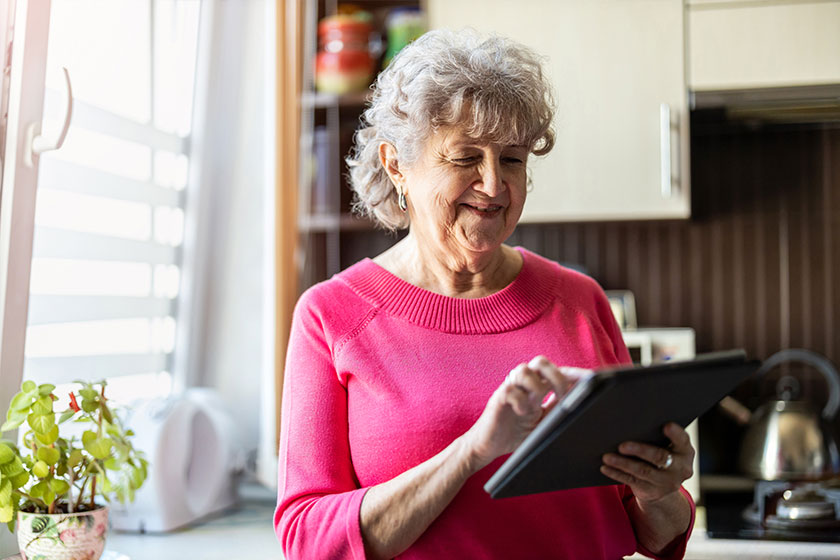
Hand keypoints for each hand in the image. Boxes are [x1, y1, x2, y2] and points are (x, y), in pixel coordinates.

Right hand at [462, 356, 578, 470]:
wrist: (487, 447)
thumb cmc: (515, 434)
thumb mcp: (544, 423)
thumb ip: (558, 410)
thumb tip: (583, 405)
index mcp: (537, 388)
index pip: (558, 371)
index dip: (575, 373)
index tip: (593, 379)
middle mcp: (524, 385)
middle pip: (540, 362)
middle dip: (556, 374)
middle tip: (562, 393)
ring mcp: (510, 389)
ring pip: (523, 369)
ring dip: (536, 385)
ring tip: (538, 403)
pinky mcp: (497, 399)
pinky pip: (509, 390)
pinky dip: (519, 401)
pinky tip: (522, 413)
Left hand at [600, 422, 694, 504]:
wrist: (663, 487)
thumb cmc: (661, 456)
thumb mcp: (667, 447)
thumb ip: (658, 436)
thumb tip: (631, 422)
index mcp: (685, 452)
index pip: (682, 440)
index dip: (675, 433)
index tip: (666, 425)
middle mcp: (680, 468)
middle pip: (660, 457)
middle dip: (640, 450)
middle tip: (622, 445)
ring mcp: (667, 483)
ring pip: (643, 471)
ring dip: (623, 463)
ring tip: (607, 457)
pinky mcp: (652, 492)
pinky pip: (632, 481)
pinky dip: (617, 473)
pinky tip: (605, 467)